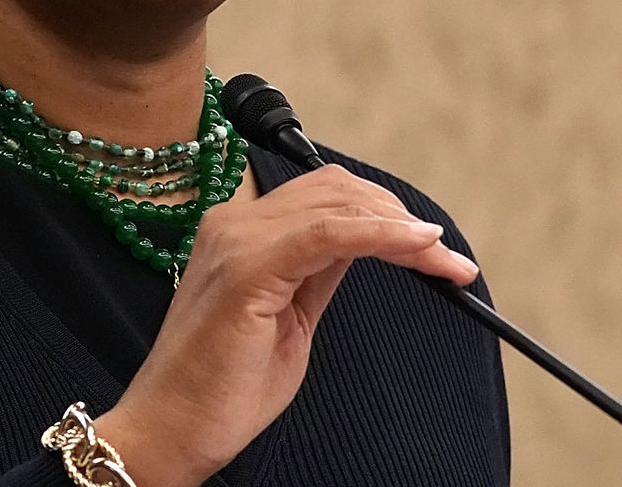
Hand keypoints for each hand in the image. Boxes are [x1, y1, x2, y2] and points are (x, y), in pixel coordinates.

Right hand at [91, 165, 478, 486]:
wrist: (170, 431)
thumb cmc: (220, 391)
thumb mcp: (289, 321)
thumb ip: (317, 274)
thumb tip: (364, 245)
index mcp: (239, 233)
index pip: (326, 197)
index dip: (387, 214)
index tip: (437, 251)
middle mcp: (234, 223)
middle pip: (337, 189)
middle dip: (403, 218)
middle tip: (451, 264)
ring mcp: (236, 239)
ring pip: (338, 203)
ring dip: (404, 228)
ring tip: (447, 265)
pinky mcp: (247, 267)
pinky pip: (328, 232)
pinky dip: (380, 234)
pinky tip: (418, 248)